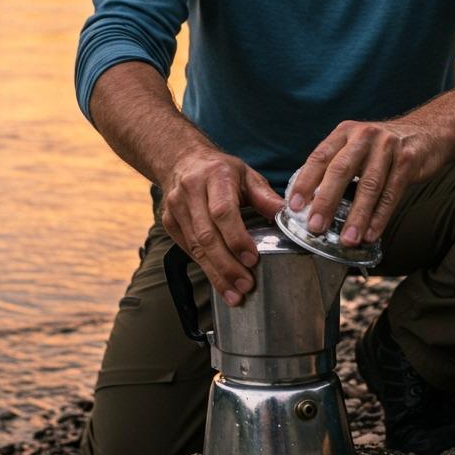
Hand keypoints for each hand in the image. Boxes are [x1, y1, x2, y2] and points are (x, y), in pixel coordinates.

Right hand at [161, 147, 283, 306]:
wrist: (183, 160)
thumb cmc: (220, 170)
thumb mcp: (246, 175)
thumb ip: (265, 196)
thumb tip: (285, 214)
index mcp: (215, 176)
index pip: (222, 212)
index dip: (237, 238)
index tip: (252, 259)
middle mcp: (191, 191)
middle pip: (207, 235)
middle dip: (227, 265)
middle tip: (246, 285)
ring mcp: (176, 207)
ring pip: (195, 247)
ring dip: (216, 273)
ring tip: (235, 293)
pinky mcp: (168, 222)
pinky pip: (187, 249)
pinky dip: (205, 268)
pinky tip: (220, 283)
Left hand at [288, 118, 454, 244]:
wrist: (428, 132)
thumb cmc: (384, 147)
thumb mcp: (356, 145)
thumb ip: (335, 165)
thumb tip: (309, 201)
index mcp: (344, 132)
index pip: (319, 157)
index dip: (305, 182)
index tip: (294, 206)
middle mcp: (363, 136)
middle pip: (340, 170)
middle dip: (326, 201)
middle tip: (315, 227)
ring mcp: (387, 147)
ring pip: (369, 186)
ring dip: (357, 216)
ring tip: (347, 239)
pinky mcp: (408, 161)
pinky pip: (391, 193)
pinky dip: (380, 217)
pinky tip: (371, 234)